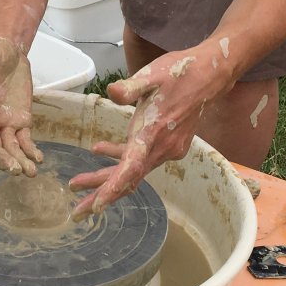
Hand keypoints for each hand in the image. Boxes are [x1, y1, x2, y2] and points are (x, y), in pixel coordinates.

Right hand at [0, 37, 43, 175]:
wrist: (11, 55)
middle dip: (2, 157)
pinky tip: (39, 159)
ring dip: (18, 160)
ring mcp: (3, 122)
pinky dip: (30, 150)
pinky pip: (24, 140)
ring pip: (9, 146)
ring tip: (31, 173)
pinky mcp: (19, 122)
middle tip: (14, 169)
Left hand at [69, 49, 221, 217]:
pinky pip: (141, 159)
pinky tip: (100, 150)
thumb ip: (130, 87)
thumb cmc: (180, 72)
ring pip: (133, 170)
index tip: (94, 206)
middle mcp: (162, 147)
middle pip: (128, 177)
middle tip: (75, 213)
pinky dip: (121, 159)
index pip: (131, 169)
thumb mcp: (151, 75)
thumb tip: (111, 92)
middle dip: (100, 193)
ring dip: (107, 178)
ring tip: (77, 185)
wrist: (210, 76)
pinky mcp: (169, 145)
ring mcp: (168, 148)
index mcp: (154, 132)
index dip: (111, 189)